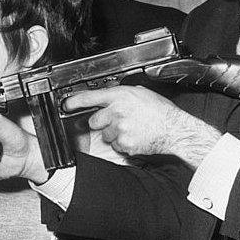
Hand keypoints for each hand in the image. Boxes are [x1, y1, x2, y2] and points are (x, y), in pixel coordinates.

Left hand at [62, 85, 220, 167]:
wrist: (174, 130)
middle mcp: (117, 112)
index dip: (74, 102)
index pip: (90, 97)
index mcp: (120, 96)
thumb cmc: (160, 111)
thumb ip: (122, 95)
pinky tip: (135, 137)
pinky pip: (115, 145)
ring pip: (105, 135)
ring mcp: (119, 129)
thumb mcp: (140, 94)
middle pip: (94, 121)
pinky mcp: (124, 144)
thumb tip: (110, 97)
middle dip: (102, 122)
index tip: (66, 105)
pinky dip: (122, 143)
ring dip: (113, 134)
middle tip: (116, 121)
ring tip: (131, 129)